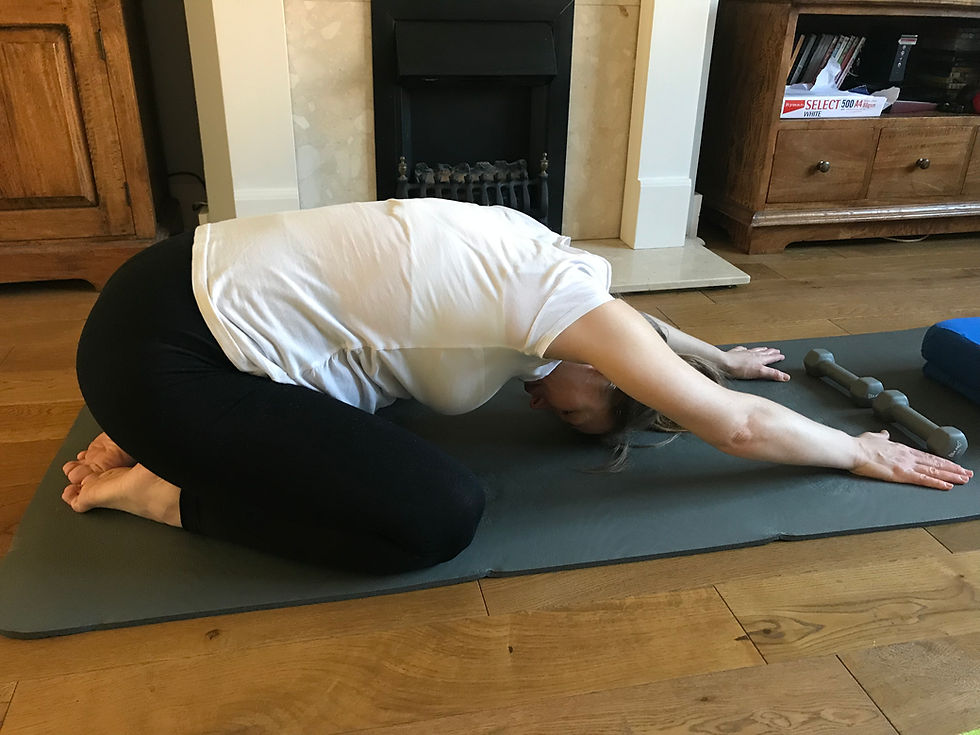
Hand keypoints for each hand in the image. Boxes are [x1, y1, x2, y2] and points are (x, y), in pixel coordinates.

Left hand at [723, 346, 789, 381]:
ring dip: (760, 349)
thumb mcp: (759, 373)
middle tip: (776, 350)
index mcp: (759, 359)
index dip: (777, 357)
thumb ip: (772, 374)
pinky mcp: (734, 354)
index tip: (782, 355)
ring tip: (764, 348)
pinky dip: (744, 349)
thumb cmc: (739, 368)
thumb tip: (785, 377)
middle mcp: (752, 355)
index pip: (771, 358)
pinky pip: (741, 350)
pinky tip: (744, 349)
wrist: (724, 363)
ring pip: (754, 350)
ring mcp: (743, 353)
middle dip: (771, 352)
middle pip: (764, 352)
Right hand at [850, 430, 972, 490]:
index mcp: (901, 449)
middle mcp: (908, 456)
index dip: (942, 461)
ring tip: (964, 479)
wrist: (853, 450)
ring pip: (934, 471)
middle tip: (967, 473)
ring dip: (951, 475)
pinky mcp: (901, 474)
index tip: (952, 464)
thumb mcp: (873, 437)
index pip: (927, 456)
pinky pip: (923, 480)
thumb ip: (882, 437)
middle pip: (935, 463)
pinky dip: (937, 483)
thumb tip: (885, 434)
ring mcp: (906, 465)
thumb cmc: (860, 445)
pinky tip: (947, 486)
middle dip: (953, 469)